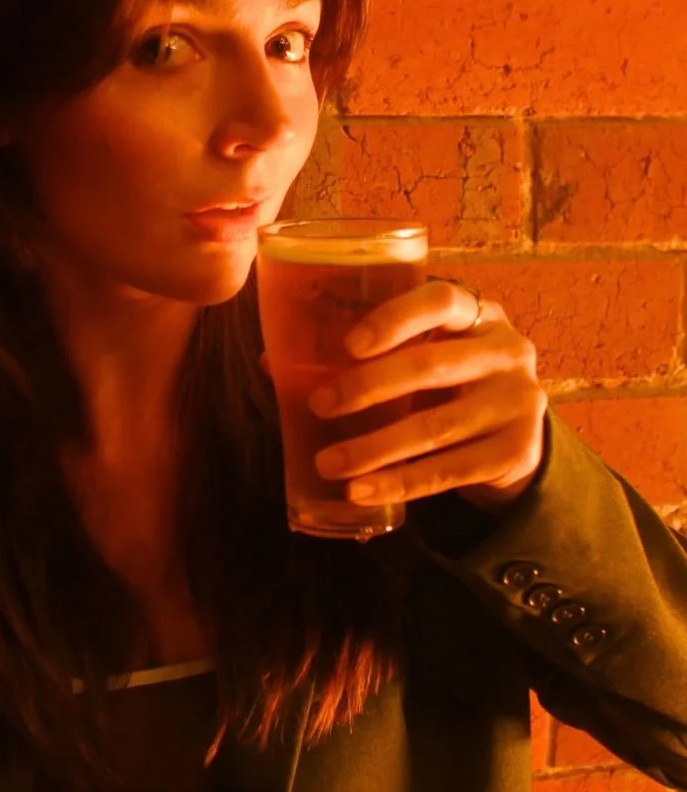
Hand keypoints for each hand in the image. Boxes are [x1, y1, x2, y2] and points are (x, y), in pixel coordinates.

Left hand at [270, 279, 547, 515]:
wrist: (514, 439)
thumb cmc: (448, 384)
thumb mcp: (426, 354)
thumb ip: (367, 353)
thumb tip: (274, 363)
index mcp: (479, 313)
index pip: (440, 300)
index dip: (394, 320)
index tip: (349, 345)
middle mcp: (507, 351)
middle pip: (430, 366)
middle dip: (367, 388)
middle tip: (319, 405)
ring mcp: (517, 402)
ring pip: (434, 428)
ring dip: (373, 448)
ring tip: (328, 463)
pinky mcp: (515, 452)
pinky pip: (447, 471)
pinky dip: (399, 483)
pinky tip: (361, 491)